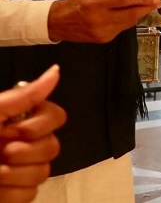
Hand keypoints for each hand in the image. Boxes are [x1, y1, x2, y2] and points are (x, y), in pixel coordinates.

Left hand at [0, 65, 65, 202]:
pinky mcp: (11, 194)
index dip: (40, 125)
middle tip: (1, 151)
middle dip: (25, 153)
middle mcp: (19, 143)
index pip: (55, 117)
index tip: (12, 129)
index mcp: (14, 120)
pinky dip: (9, 193)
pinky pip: (29, 195)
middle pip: (53, 146)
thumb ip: (25, 96)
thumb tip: (55, 71)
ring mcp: (16, 171)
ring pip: (42, 173)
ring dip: (14, 175)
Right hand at [47, 0, 160, 43]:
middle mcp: (101, 21)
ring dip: (139, 14)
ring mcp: (103, 32)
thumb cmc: (73, 3)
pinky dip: (127, 20)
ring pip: (129, 23)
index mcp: (96, 5)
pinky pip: (121, 28)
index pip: (125, 0)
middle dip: (146, 8)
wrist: (57, 23)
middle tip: (157, 1)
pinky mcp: (104, 39)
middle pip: (131, 15)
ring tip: (145, 5)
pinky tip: (128, 14)